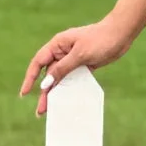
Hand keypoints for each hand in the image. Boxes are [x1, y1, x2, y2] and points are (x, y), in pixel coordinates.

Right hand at [19, 16, 133, 116]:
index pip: (38, 62)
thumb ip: (63, 69)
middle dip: (44, 92)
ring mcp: (72, 59)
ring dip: (56, 92)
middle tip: (41, 111)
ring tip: (52, 109)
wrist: (121, 34)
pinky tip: (67, 100)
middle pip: (48, 74)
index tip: (24, 93)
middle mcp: (62, 52)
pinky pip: (72, 78)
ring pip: (60, 78)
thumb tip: (46, 83)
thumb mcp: (80, 54)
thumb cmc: (100, 39)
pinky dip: (69, 88)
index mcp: (57, 45)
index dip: (30, 78)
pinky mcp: (83, 65)